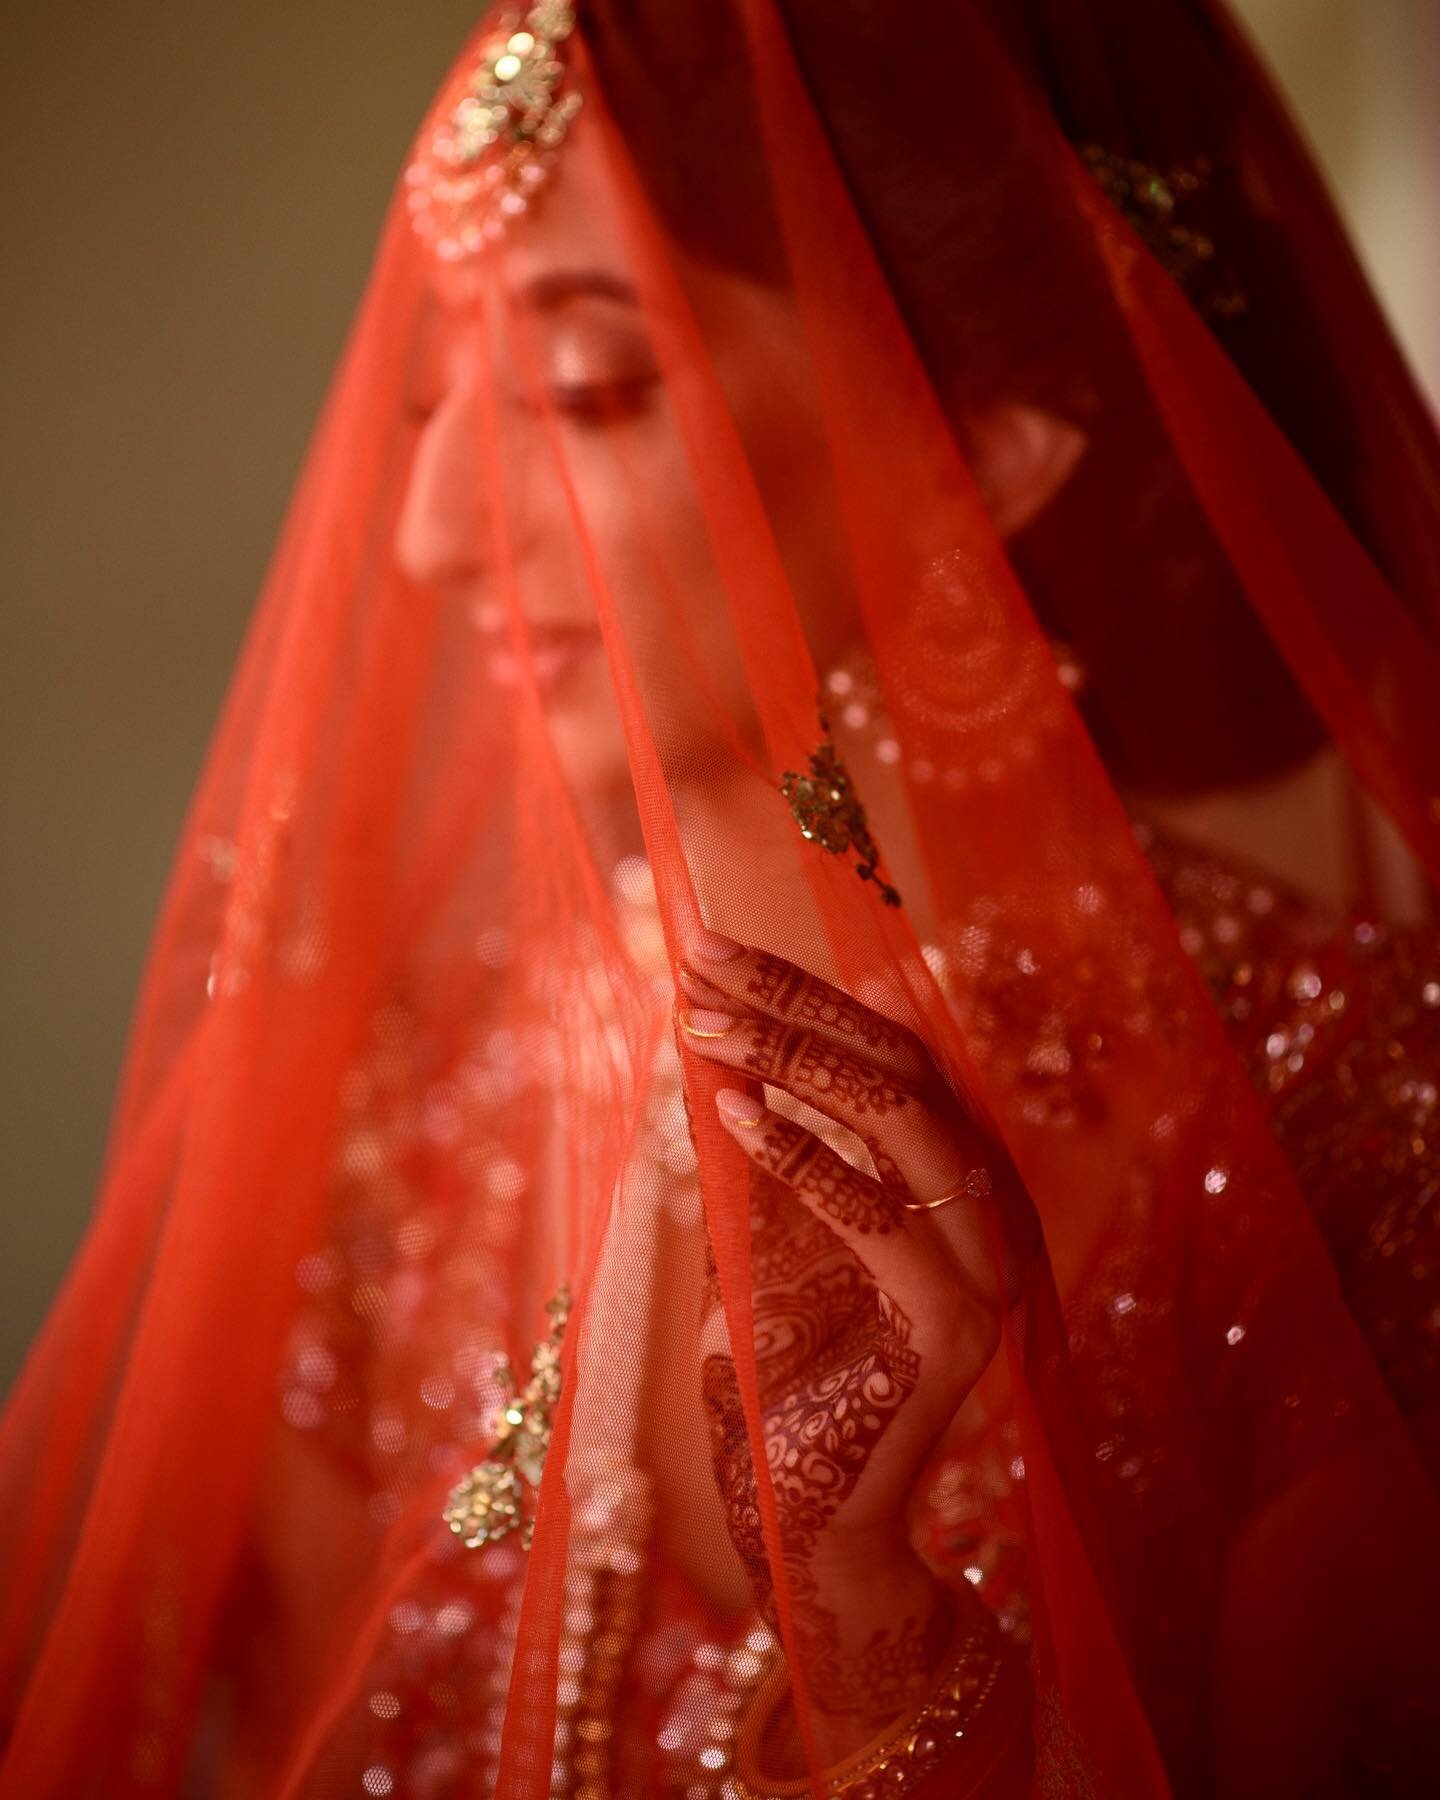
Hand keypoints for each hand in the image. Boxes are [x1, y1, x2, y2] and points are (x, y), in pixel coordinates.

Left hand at [676, 930, 1004, 1757]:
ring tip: (698, 1022)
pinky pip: (877, 1219)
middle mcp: (985, 1215)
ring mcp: (985, 1271)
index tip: (711, 949)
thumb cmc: (775, 1382)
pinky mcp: (958, 1331)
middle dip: (794, 1002)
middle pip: (901, 1069)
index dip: (803, 994)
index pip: (889, 1056)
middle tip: (699, 955)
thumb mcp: (760, 1242)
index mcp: (951, 1187)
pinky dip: (802, 1159)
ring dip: (792, 1059)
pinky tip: (731, 1112)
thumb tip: (721, 1047)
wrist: (804, 1523)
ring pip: (902, 1121)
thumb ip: (763, 1156)